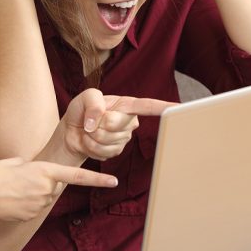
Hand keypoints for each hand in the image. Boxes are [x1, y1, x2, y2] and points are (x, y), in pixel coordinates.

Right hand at [0, 157, 117, 221]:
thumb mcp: (15, 161)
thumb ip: (32, 166)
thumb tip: (37, 173)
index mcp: (44, 171)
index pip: (76, 176)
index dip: (96, 179)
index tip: (113, 181)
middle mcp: (46, 189)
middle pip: (55, 184)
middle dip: (45, 180)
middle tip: (22, 178)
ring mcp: (39, 205)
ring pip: (44, 196)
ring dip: (34, 191)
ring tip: (14, 188)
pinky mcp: (31, 216)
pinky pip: (35, 206)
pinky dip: (26, 202)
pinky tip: (12, 199)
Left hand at [60, 88, 175, 161]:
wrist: (71, 132)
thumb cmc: (81, 111)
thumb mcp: (84, 98)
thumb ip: (92, 103)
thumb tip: (97, 121)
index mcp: (126, 105)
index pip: (148, 106)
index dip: (164, 107)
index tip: (179, 108)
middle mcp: (129, 121)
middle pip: (117, 124)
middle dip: (98, 123)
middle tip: (91, 121)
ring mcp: (124, 138)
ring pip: (109, 140)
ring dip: (93, 136)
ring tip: (90, 131)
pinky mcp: (117, 151)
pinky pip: (105, 152)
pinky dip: (92, 147)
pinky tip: (91, 141)